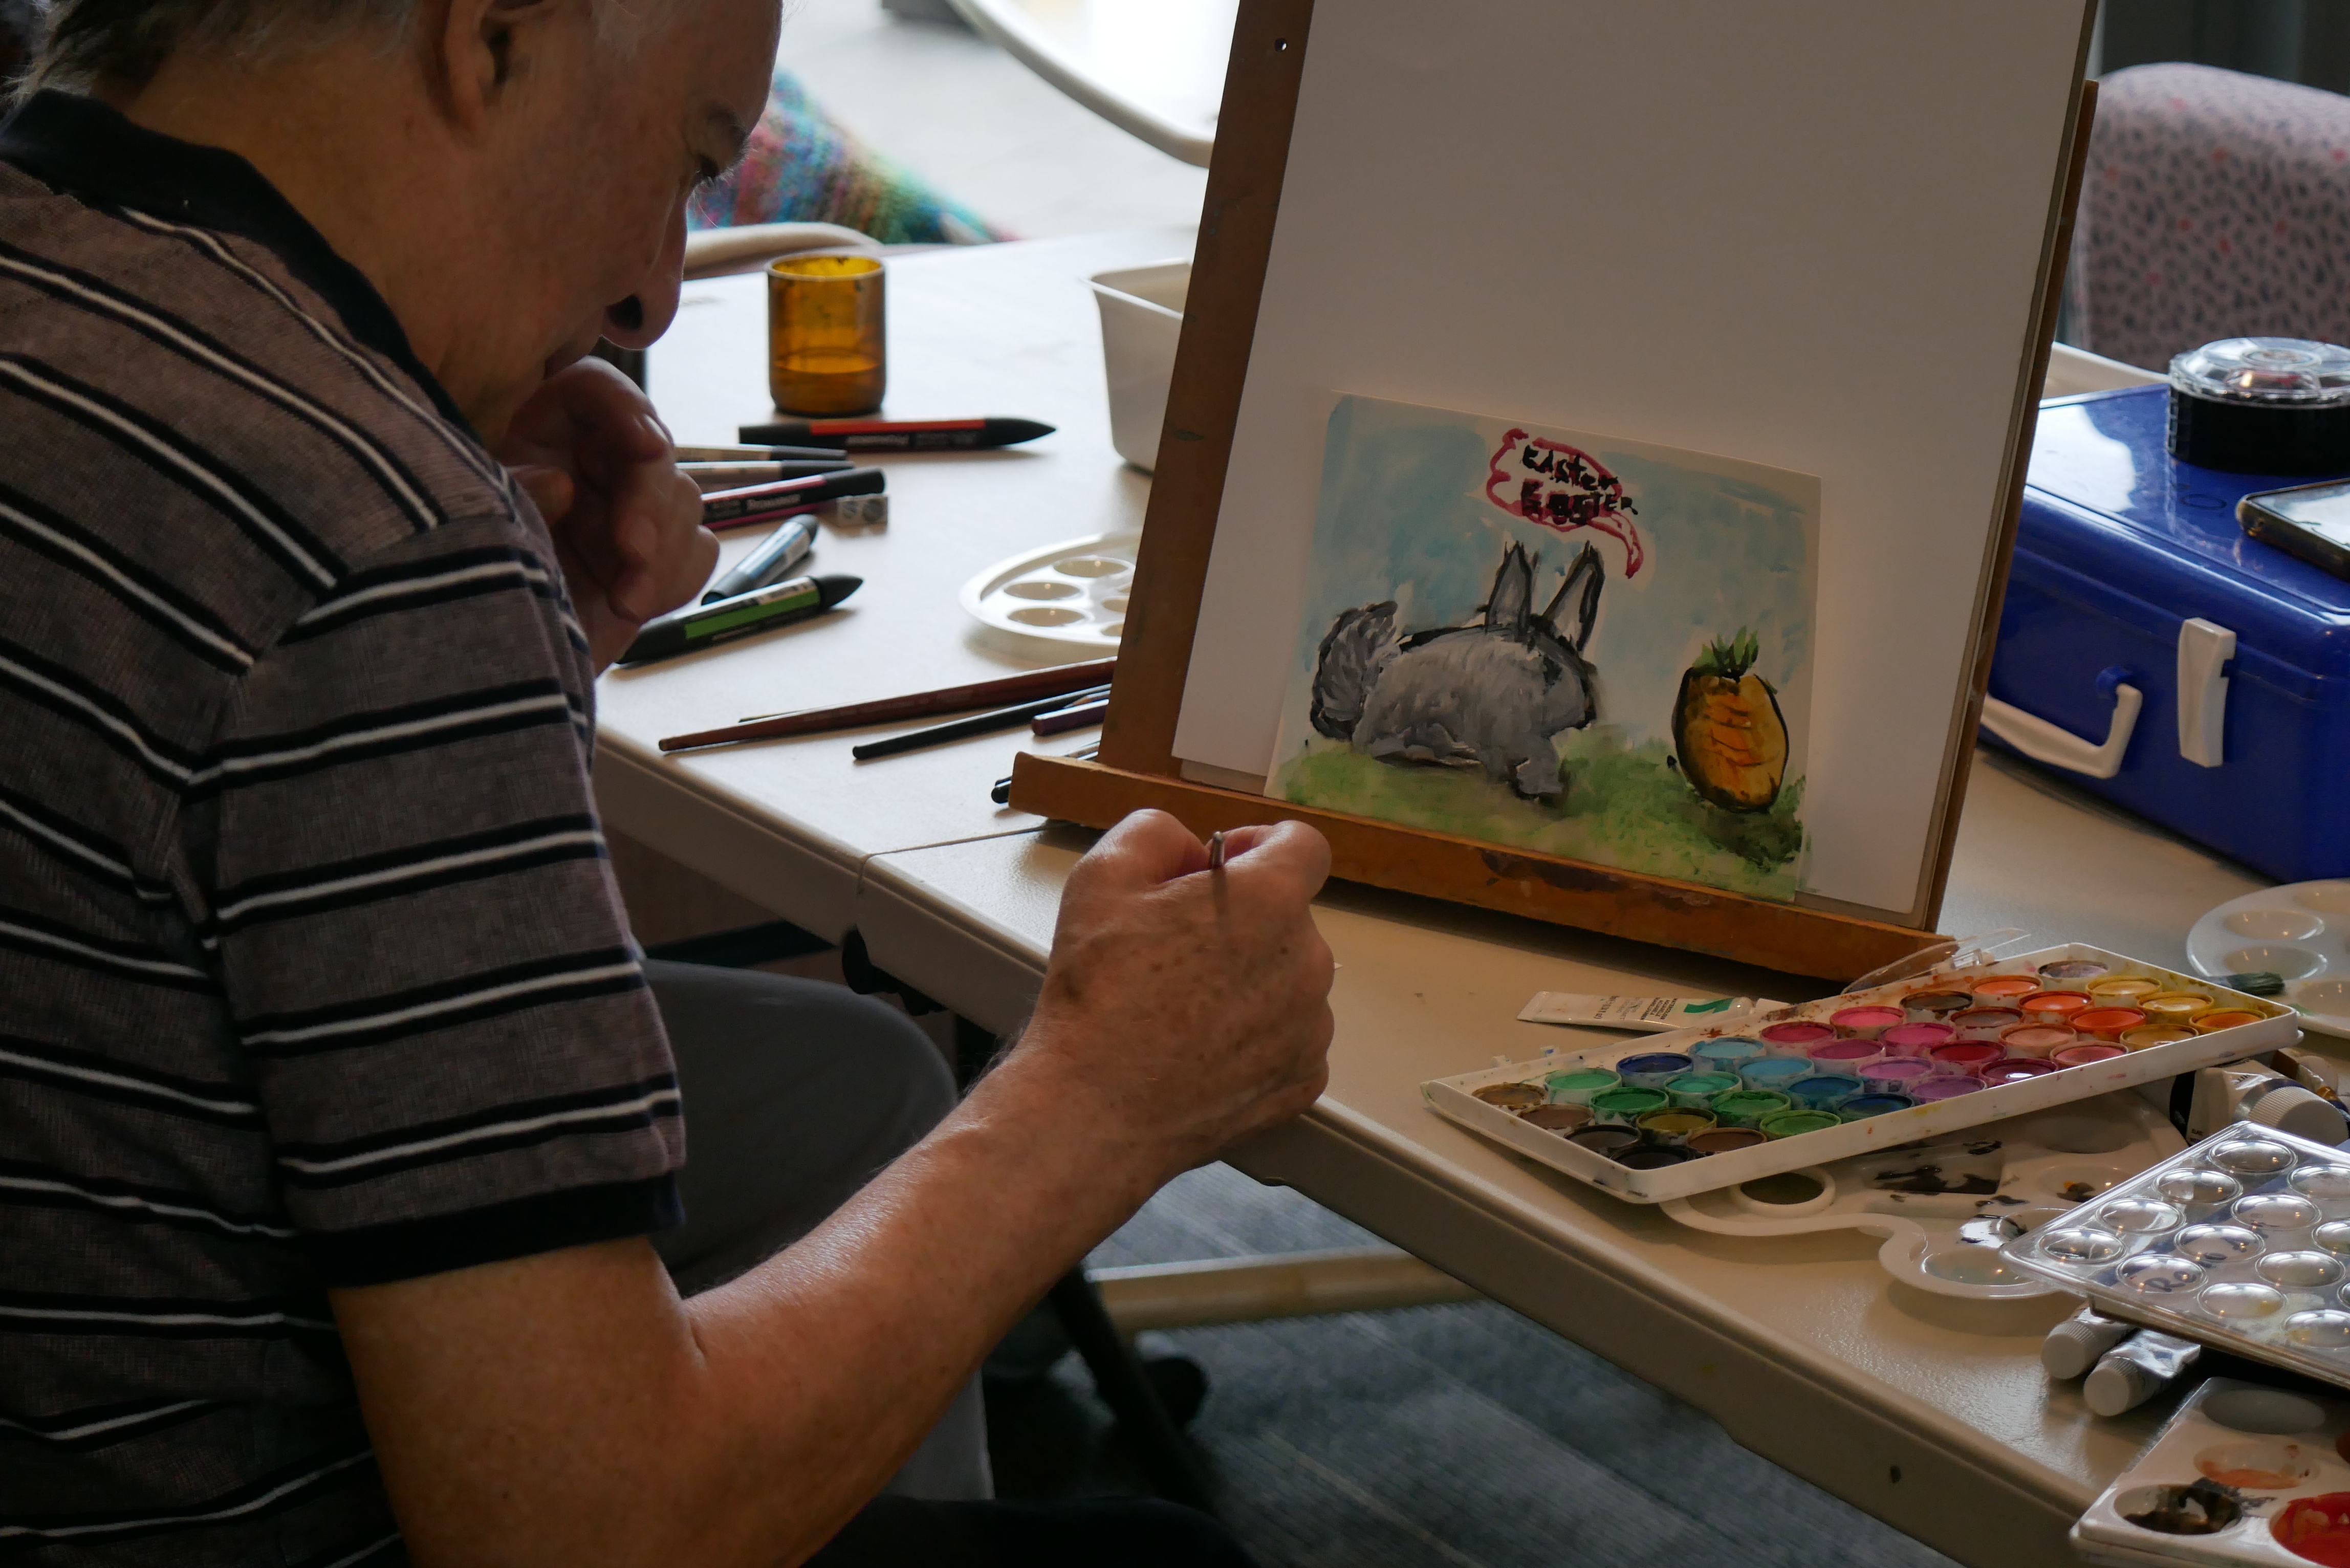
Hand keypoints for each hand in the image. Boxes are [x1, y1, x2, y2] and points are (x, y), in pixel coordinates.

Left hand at [497, 358, 716, 668]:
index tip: (645, 445)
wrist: (471, 659)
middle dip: (649, 502)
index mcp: (543, 434)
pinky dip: (674, 580)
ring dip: (664, 552)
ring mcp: (625, 515)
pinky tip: (633, 605)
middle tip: (632, 550)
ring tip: (626, 600)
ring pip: (682, 504)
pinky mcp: (651, 564)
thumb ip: (515, 491)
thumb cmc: (456, 576)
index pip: (596, 394)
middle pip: (651, 454)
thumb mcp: (470, 519)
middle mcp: (591, 466)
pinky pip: (695, 555)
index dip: (626, 410)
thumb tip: (564, 485)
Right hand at [1012, 811, 1335, 1188]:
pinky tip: (1201, 1049)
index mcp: (1270, 900)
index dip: (1260, 846)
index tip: (1221, 867)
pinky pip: (1289, 1040)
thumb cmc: (1098, 992)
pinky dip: (1255, 1038)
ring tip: (1182, 1008)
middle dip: (1240, 921)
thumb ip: (1157, 832)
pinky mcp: (1303, 1080)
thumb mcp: (1103, 874)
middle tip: (1174, 949)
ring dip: (1250, 980)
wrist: (1095, 1107)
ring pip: (1288, 981)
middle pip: (1288, 919)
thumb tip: (1194, 849)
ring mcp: (1311, 1027)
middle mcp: (1309, 961)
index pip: (1305, 844)